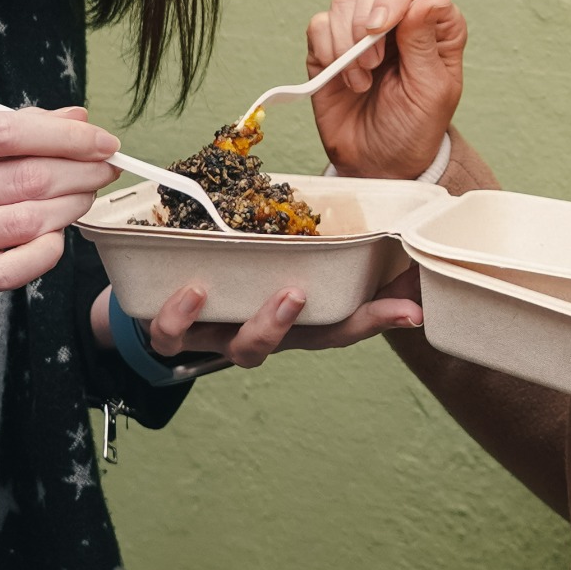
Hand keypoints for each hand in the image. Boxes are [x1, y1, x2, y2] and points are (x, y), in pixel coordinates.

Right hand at [0, 105, 117, 345]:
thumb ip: (12, 131)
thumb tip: (78, 119)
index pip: (8, 132)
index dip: (66, 136)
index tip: (102, 140)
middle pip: (24, 178)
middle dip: (79, 171)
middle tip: (106, 168)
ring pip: (25, 221)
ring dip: (71, 207)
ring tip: (87, 196)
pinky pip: (14, 268)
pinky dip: (48, 250)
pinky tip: (57, 236)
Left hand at [129, 264, 424, 369]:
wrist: (159, 292)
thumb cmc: (233, 269)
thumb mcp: (276, 253)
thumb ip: (323, 242)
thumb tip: (383, 220)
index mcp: (295, 317)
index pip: (345, 323)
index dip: (379, 317)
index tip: (411, 310)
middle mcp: (264, 332)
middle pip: (293, 342)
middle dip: (298, 321)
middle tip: (296, 293)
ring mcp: (221, 336)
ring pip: (239, 349)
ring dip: (238, 326)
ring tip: (232, 292)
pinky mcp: (174, 330)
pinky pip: (171, 336)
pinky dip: (177, 318)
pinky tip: (189, 288)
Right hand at [305, 0, 464, 179]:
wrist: (378, 163)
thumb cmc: (415, 127)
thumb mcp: (432, 91)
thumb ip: (426, 43)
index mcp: (432, 24)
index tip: (384, 25)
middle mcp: (397, 19)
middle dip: (368, 13)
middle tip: (372, 58)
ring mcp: (361, 31)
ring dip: (348, 40)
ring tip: (363, 78)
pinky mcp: (329, 47)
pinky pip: (318, 25)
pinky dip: (327, 50)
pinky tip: (344, 80)